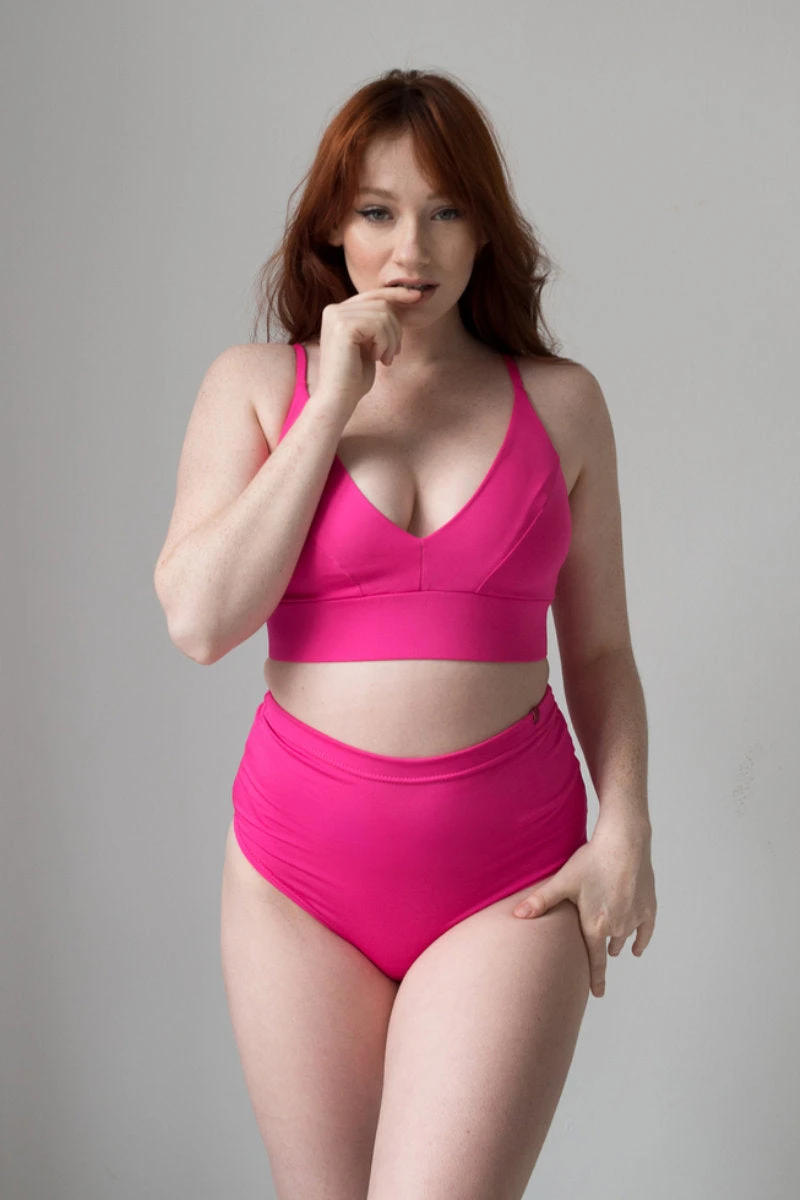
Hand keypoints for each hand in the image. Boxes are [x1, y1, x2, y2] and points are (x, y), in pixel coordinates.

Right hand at [317, 284, 426, 414]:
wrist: (339, 398)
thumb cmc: (355, 376)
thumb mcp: (369, 343)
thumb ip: (377, 323)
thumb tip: (401, 300)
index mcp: (338, 311)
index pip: (373, 295)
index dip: (396, 294)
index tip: (417, 296)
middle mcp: (334, 309)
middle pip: (381, 304)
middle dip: (396, 329)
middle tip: (392, 354)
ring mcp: (336, 316)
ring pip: (383, 315)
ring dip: (391, 340)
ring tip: (384, 358)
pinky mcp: (343, 326)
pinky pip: (379, 325)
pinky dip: (384, 344)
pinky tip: (376, 358)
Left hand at [512, 819, 656, 997]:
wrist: (624, 842)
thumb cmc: (591, 861)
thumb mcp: (562, 881)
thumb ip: (540, 901)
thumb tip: (516, 915)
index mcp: (595, 926)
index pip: (595, 961)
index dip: (595, 980)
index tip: (597, 994)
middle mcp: (617, 927)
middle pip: (608, 949)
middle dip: (602, 953)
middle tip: (597, 957)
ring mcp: (635, 917)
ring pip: (625, 939)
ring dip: (617, 943)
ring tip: (611, 946)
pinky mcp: (649, 906)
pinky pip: (646, 932)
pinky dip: (641, 940)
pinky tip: (636, 948)